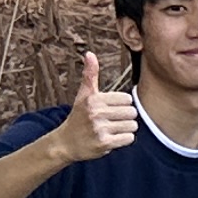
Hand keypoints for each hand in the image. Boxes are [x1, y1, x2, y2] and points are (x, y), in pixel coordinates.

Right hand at [58, 50, 137, 164]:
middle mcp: (96, 113)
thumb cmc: (78, 117)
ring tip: (110, 129)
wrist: (65, 143)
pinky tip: (111, 138)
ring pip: (132, 125)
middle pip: (132, 112)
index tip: (109, 109)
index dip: (121, 105)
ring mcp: (100, 129)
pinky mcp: (104, 143)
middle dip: (124, 117)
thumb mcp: (83, 95)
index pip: (127, 99)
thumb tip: (89, 53)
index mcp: (94, 99)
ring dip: (125, 129)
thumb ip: (90, 74)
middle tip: (110, 121)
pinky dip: (123, 140)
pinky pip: (129, 138)